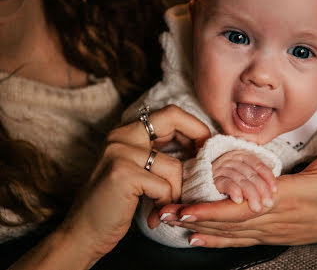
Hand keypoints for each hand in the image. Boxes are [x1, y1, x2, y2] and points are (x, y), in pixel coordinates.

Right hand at [10, 105, 209, 268]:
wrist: (83, 233)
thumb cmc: (118, 203)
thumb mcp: (140, 169)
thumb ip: (162, 153)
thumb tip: (202, 144)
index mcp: (127, 132)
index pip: (170, 113)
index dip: (194, 127)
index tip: (203, 149)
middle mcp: (121, 135)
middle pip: (173, 118)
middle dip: (196, 140)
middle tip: (201, 167)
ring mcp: (120, 152)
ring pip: (174, 166)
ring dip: (176, 192)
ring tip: (164, 205)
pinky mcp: (123, 174)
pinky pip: (165, 186)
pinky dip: (165, 203)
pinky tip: (153, 214)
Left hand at [161, 127, 316, 247]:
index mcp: (290, 197)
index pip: (246, 206)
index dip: (216, 209)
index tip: (189, 207)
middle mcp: (276, 217)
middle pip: (230, 221)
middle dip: (196, 218)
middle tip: (166, 213)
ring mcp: (273, 229)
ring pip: (231, 232)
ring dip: (200, 228)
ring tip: (172, 223)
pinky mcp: (272, 234)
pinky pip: (240, 240)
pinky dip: (217, 240)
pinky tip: (196, 240)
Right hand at [213, 150, 276, 211]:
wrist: (200, 184)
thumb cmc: (227, 182)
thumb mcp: (242, 176)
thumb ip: (255, 178)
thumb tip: (274, 190)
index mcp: (242, 156)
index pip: (258, 164)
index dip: (268, 177)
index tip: (275, 191)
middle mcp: (232, 159)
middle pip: (251, 173)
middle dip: (262, 189)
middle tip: (268, 204)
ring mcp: (221, 168)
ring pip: (240, 179)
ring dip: (250, 194)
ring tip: (256, 207)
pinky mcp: (211, 178)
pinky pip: (225, 182)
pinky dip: (233, 190)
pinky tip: (239, 201)